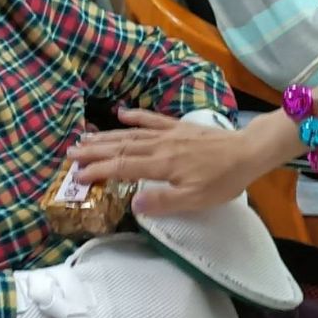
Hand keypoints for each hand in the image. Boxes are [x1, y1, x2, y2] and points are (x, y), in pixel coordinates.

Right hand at [68, 108, 262, 214]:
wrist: (248, 151)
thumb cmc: (223, 180)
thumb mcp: (196, 199)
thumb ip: (164, 201)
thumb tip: (133, 203)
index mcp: (161, 165)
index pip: (121, 167)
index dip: (97, 171)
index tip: (78, 176)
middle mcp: (159, 146)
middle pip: (120, 147)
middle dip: (93, 151)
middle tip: (69, 154)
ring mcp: (168, 134)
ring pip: (130, 134)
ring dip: (106, 136)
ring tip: (84, 137)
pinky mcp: (179, 127)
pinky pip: (152, 119)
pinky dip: (135, 116)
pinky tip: (121, 114)